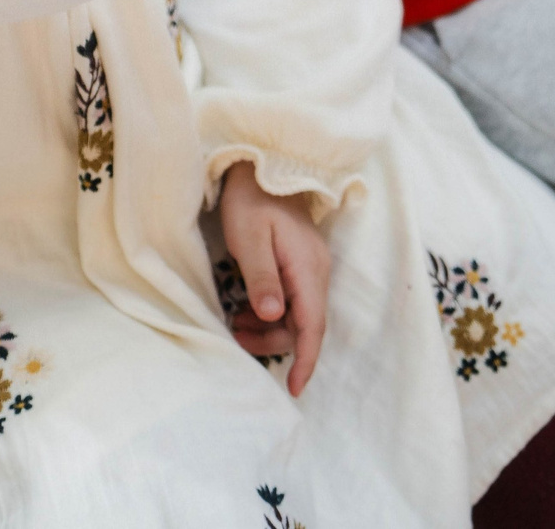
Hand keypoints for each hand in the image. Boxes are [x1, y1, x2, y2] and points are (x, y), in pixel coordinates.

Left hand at [219, 164, 330, 396]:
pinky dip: (272, 312)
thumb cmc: (250, 199)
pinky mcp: (301, 261)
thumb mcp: (249, 238)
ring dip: (271, 327)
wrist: (259, 165)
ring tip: (236, 326)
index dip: (306, 359)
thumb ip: (262, 278)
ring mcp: (311, 265)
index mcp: (308, 268)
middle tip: (237, 339)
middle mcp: (317, 270)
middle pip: (305, 324)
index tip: (294, 389)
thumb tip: (274, 316)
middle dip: (276, 342)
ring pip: (299, 313)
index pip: (313, 325)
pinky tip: (247, 309)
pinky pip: (293, 298)